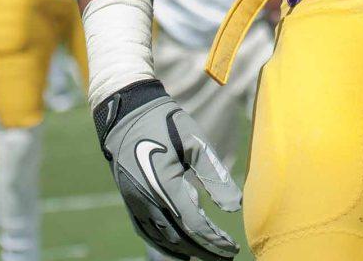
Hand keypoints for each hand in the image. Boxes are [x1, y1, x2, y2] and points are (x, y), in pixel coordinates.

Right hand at [94, 80, 240, 259]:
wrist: (128, 114)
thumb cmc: (166, 123)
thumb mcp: (195, 143)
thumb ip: (214, 175)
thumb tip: (234, 207)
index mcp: (164, 186)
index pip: (193, 224)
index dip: (214, 240)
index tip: (233, 247)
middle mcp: (146, 201)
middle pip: (179, 237)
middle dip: (204, 250)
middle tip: (227, 256)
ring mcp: (135, 204)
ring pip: (162, 239)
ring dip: (187, 250)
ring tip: (209, 255)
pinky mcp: (131, 202)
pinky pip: (148, 233)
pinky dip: (165, 245)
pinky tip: (180, 250)